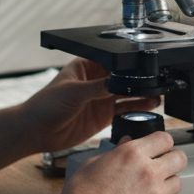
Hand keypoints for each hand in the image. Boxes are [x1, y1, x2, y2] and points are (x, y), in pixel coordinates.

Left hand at [19, 58, 160, 152]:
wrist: (36, 132)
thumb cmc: (45, 105)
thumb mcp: (73, 92)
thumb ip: (97, 87)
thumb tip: (118, 82)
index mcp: (86, 66)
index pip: (112, 62)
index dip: (128, 64)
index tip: (143, 68)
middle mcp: (96, 81)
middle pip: (123, 78)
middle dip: (138, 80)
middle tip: (155, 81)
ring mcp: (101, 98)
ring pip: (127, 94)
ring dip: (141, 94)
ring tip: (157, 95)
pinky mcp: (104, 115)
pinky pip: (124, 110)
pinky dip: (136, 109)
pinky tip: (148, 107)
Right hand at [57, 131, 186, 193]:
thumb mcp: (92, 164)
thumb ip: (115, 151)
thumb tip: (127, 142)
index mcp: (132, 154)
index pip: (165, 138)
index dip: (163, 142)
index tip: (159, 148)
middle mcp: (148, 171)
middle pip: (180, 158)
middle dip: (172, 159)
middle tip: (163, 165)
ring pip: (177, 182)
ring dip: (167, 183)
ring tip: (151, 188)